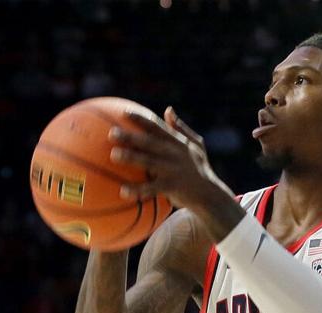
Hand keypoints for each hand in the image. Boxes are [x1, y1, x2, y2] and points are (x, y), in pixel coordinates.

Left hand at [109, 107, 229, 213]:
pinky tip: (122, 191)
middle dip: (130, 136)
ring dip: (131, 157)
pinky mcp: (172, 187)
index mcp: (177, 142)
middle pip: (149, 142)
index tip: (123, 113)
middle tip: (111, 133)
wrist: (210, 195)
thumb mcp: (196, 146)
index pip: (156, 127)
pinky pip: (151, 188)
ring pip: (148, 161)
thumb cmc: (200, 169)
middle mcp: (174, 153)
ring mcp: (173, 169)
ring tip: (113, 155)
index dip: (140, 119)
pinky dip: (137, 190)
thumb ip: (181, 128)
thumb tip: (168, 109)